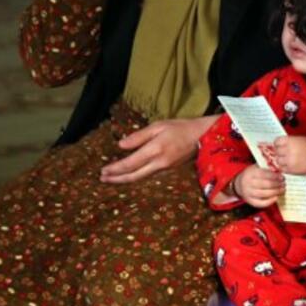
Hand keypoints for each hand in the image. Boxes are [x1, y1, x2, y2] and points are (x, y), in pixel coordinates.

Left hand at [100, 114, 217, 183]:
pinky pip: (148, 176)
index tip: (103, 170)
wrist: (202, 136)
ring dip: (125, 179)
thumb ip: (139, 136)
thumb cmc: (180, 127)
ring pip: (140, 178)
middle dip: (116, 178)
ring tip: (112, 179)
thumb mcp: (158, 126)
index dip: (115, 169)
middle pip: (133, 175)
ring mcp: (165, 168)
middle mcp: (159, 163)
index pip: (130, 163)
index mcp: (155, 150)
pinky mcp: (168, 169)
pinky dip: (136, 177)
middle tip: (102, 179)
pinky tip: (130, 175)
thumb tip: (121, 145)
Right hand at [232, 164, 283, 207]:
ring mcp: (248, 193)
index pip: (265, 174)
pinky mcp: (250, 201)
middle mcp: (248, 183)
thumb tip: (279, 169)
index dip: (275, 176)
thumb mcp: (257, 167)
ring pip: (265, 194)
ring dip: (276, 192)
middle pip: (266, 184)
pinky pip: (261, 203)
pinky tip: (276, 197)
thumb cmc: (252, 174)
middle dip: (277, 184)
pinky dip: (269, 201)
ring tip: (282, 189)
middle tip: (284, 183)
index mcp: (251, 173)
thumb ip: (267, 167)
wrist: (239, 184)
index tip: (282, 177)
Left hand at [269, 136, 305, 174]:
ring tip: (288, 160)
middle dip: (280, 152)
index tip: (279, 145)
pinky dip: (285, 167)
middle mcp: (288, 150)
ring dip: (282, 160)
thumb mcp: (302, 139)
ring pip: (278, 161)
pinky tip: (290, 165)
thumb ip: (291, 141)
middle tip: (284, 153)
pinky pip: (283, 169)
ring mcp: (289, 161)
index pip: (277, 141)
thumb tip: (283, 144)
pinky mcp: (292, 170)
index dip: (278, 144)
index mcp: (290, 141)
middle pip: (277, 151)